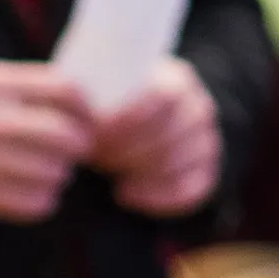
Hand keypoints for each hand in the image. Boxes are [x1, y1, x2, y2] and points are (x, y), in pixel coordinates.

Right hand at [0, 62, 94, 221]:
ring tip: (49, 170)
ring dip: (60, 174)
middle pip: (64, 135)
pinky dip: (43, 199)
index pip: (65, 91)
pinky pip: (36, 203)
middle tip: (77, 149)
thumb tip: (82, 101)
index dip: (87, 108)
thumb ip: (27, 84)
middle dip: (80, 145)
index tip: (89, 119)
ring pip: (54, 172)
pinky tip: (34, 190)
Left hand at [85, 57, 220, 216]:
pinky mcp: (205, 173)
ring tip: (106, 173)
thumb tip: (73, 118)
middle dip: (127, 150)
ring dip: (137, 172)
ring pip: (178, 162)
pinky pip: (189, 190)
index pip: (161, 97)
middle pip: (169, 134)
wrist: (144, 126)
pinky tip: (125, 195)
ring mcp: (206, 141)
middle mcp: (198, 108)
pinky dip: (155, 197)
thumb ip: (93, 95)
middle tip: (95, 157)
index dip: (128, 120)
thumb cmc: (114, 106)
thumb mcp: (105, 90)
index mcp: (176, 80)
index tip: (95, 135)